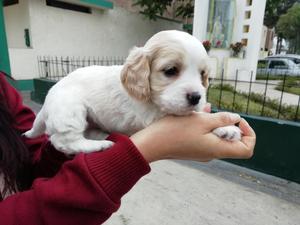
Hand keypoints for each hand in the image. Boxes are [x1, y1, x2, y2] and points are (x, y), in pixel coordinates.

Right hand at [130, 110, 254, 162]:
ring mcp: (203, 152)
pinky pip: (206, 137)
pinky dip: (206, 126)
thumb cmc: (176, 131)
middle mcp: (213, 153)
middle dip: (229, 125)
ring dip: (215, 123)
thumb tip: (236, 119)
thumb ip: (222, 119)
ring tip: (206, 111)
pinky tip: (199, 114)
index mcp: (218, 149)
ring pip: (218, 137)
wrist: (153, 143)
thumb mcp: (202, 120)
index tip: (239, 121)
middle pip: (232, 141)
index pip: (246, 148)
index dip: (248, 133)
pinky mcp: (194, 149)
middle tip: (217, 114)